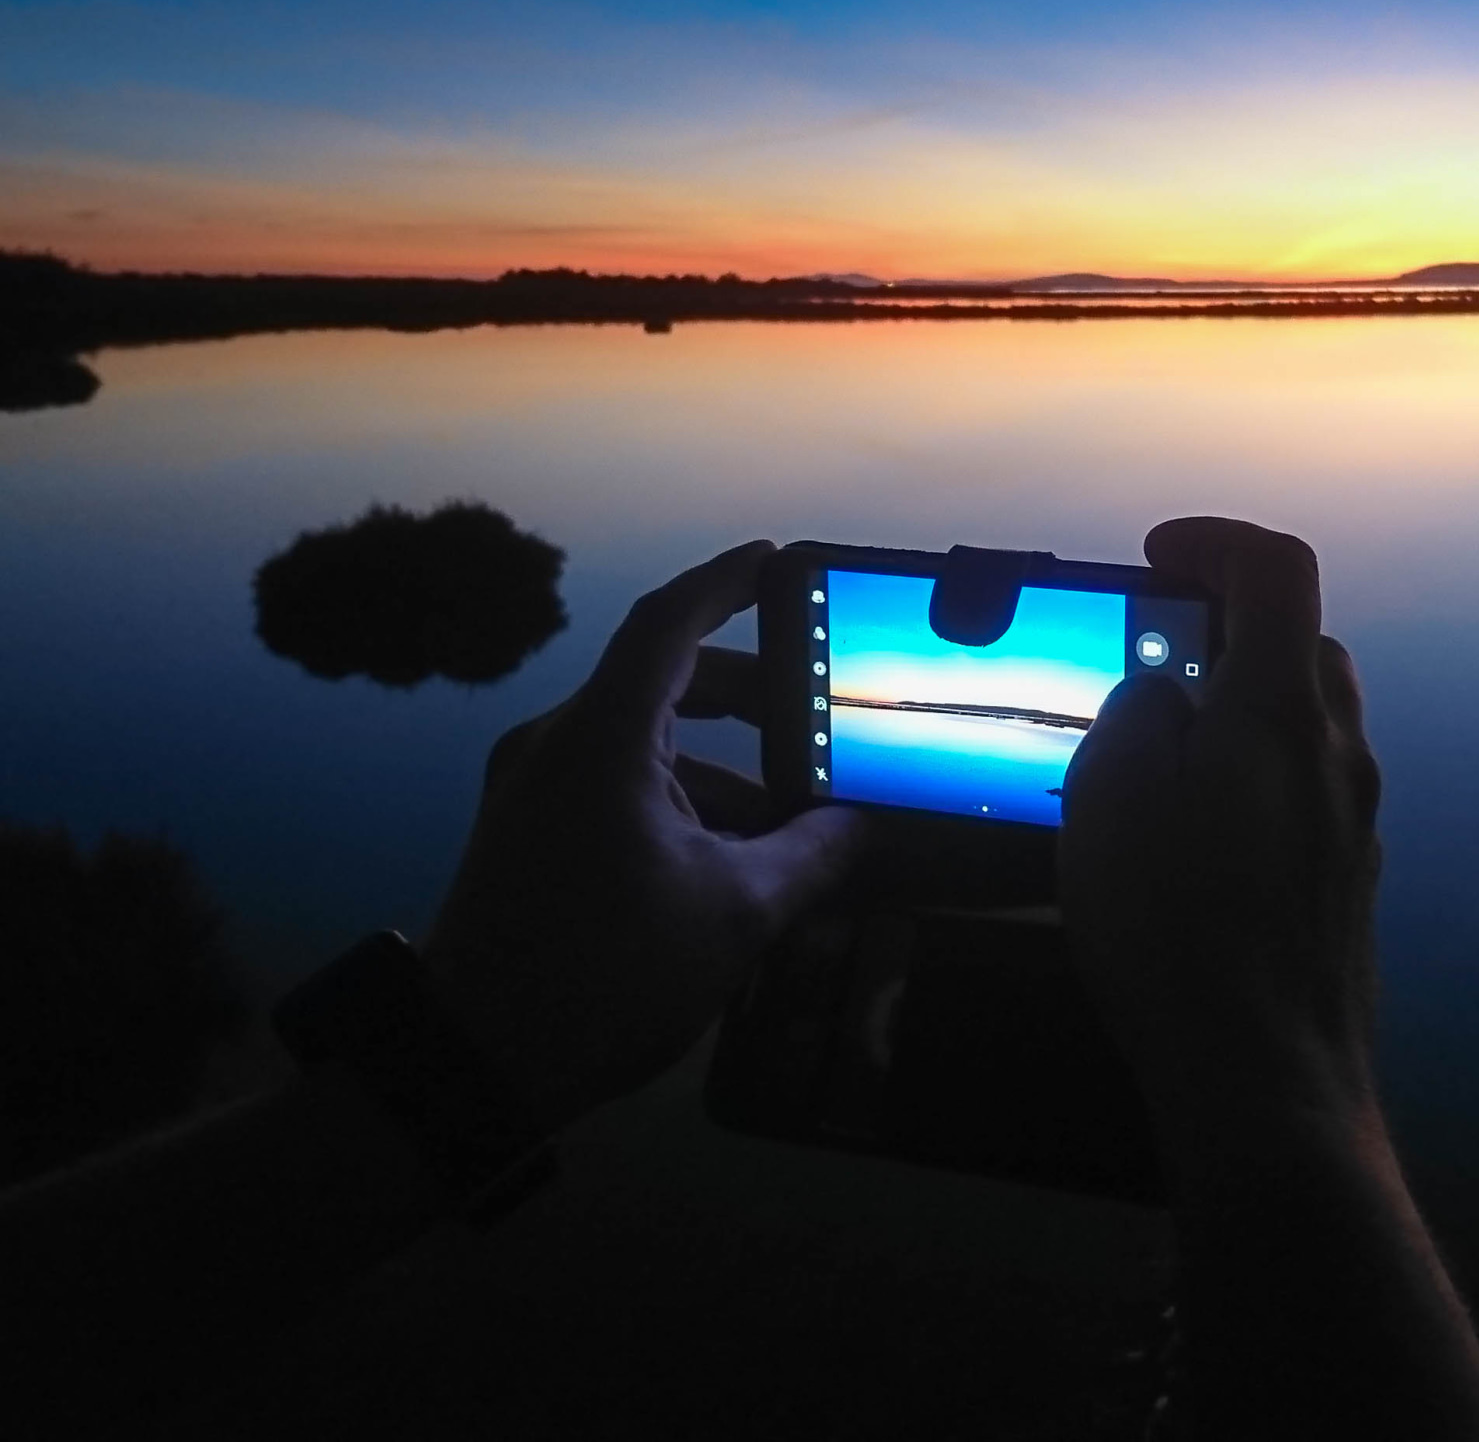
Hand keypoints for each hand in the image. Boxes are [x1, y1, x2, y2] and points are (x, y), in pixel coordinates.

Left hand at [420, 541, 863, 1137]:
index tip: (777, 562)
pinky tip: (735, 860)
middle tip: (818, 708)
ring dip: (723, 767)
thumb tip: (862, 827)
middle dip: (750, 694)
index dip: (728, 583)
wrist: (472, 1061)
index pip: (670, 623)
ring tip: (797, 814)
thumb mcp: (735, 913)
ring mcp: (535, 794)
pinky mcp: (528, 840)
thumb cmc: (604, 972)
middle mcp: (560, 748)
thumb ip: (811, 855)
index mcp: (605, 740)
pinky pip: (618, 791)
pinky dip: (682, 803)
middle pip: (664, 684)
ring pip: (644, 746)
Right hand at [1059, 518, 1383, 1154]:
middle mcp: (1338, 756)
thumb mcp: (1110, 793)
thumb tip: (1166, 690)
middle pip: (1303, 648)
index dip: (1216, 542)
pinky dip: (1253, 786)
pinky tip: (1193, 845)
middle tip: (1151, 657)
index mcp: (1283, 712)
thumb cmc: (1176, 933)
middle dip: (1228, 631)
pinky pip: (1303, 800)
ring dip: (1241, 714)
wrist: (1263, 1079)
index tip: (1159, 554)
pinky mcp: (1346, 886)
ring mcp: (1353, 825)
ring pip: (1306, 728)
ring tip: (1158, 760)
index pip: (1277, 571)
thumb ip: (1137, 710)